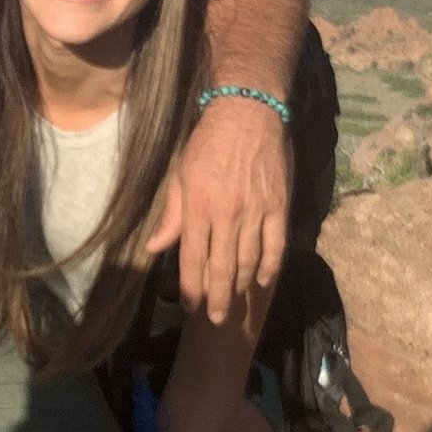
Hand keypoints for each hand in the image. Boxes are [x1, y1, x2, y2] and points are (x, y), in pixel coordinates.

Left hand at [146, 95, 288, 322]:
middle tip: (216, 319)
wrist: (248, 113)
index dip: (191, 288)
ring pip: (249, 261)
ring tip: (235, 301)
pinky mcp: (278, 207)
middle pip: (222, 268)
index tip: (190, 305)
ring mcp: (255, 212)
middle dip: (217, 298)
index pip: (192, 260)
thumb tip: (153, 248)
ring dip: (241, 286)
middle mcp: (226, 215)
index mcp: (198, 208)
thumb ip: (170, 216)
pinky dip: (270, 267)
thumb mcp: (180, 175)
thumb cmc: (207, 143)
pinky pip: (275, 245)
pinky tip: (263, 281)